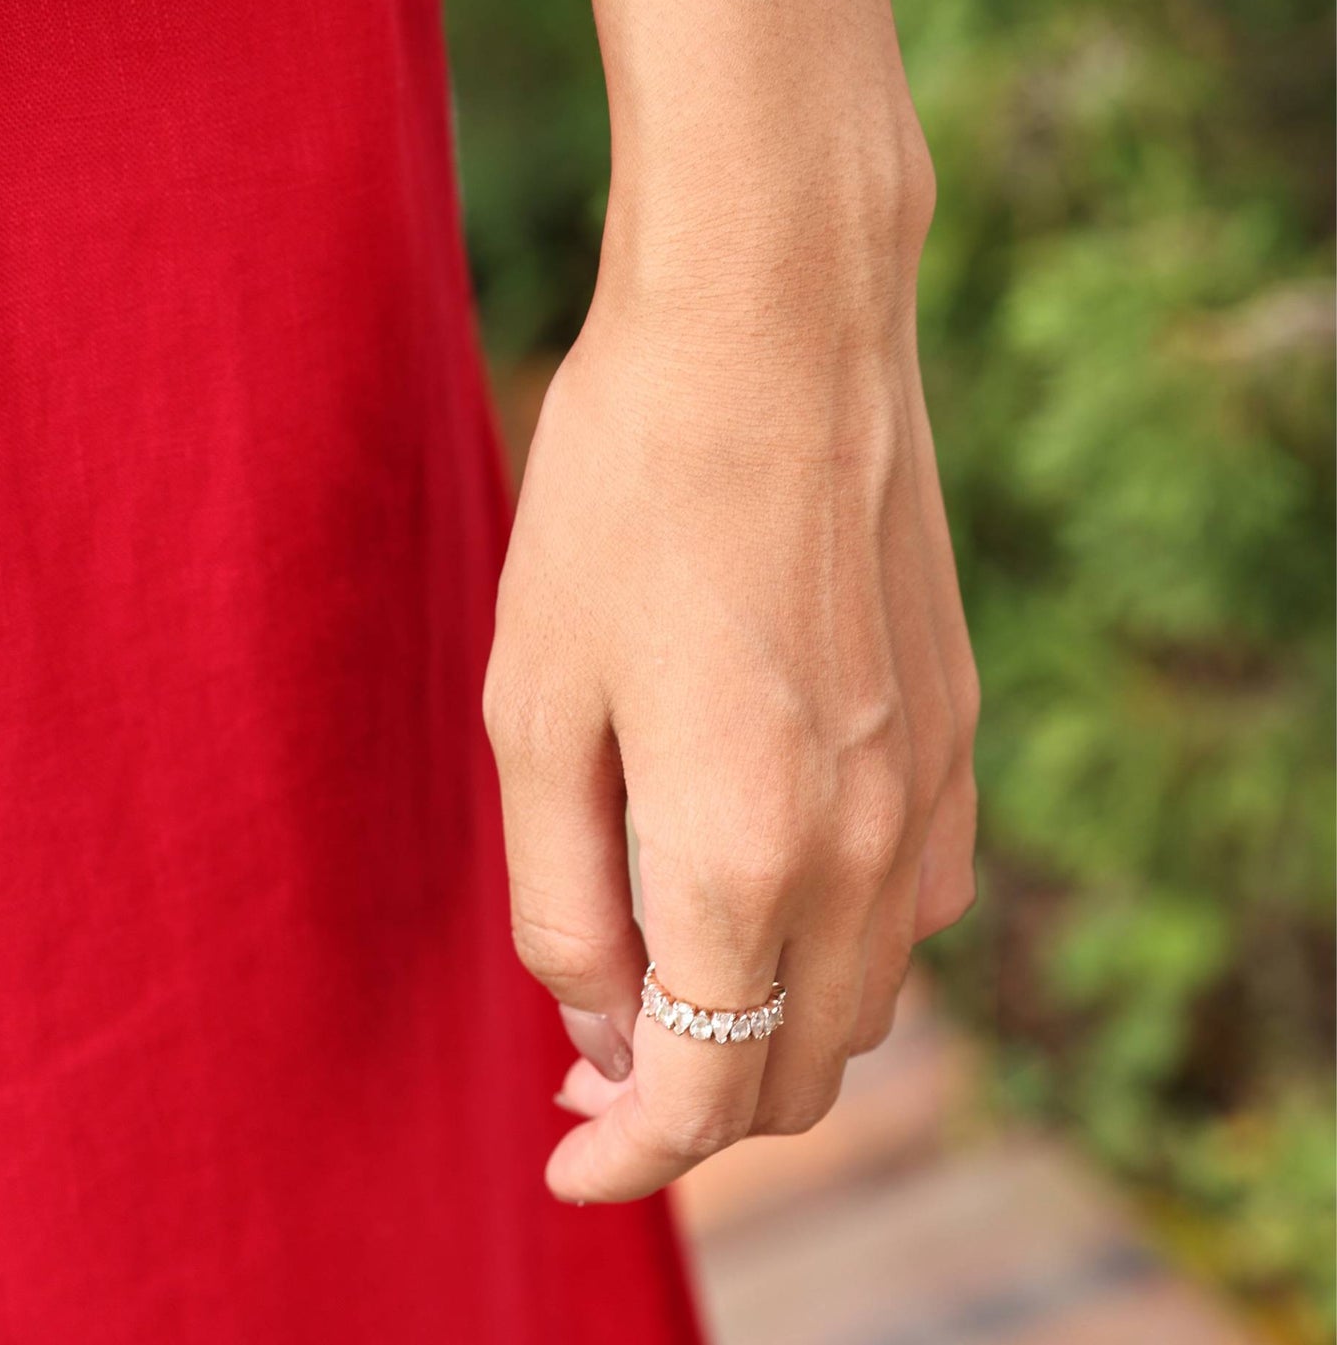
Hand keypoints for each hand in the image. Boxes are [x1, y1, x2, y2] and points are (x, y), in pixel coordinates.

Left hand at [493, 0, 978, 1199]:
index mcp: (739, 853)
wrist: (770, 325)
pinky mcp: (951, 721)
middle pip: (793, 1071)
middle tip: (586, 1074)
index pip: (696, 1093)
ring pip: (864, 997)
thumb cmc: (623, 490)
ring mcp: (922, 786)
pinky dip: (840, 943)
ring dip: (769, 1031)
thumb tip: (592, 1012)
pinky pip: (913, 901)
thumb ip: (557, 886)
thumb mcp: (533, 697)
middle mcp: (858, 847)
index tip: (560, 1158)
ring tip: (659, 985)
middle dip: (690, 1107)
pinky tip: (760, 882)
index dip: (620, 1153)